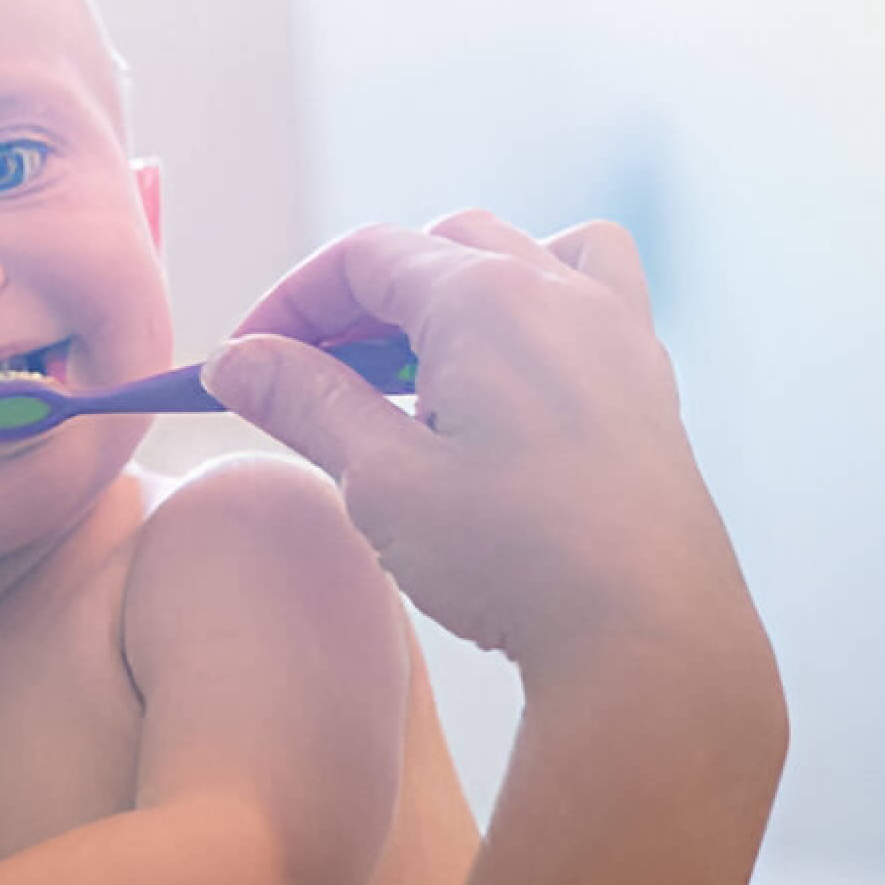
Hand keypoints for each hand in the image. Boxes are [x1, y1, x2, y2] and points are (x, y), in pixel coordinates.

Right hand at [202, 212, 764, 689]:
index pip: (362, 257)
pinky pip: (589, 293)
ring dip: (451, 287)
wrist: (647, 637)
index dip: (289, 302)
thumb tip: (237, 360)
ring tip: (416, 364)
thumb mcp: (382, 480)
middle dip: (358, 299)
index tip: (246, 362)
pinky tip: (508, 381)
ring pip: (520, 252)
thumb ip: (306, 403)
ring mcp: (616, 330)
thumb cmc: (515, 560)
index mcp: (486, 299)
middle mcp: (559, 291)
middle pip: (433, 248)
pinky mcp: (647, 380)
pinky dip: (535, 305)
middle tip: (309, 370)